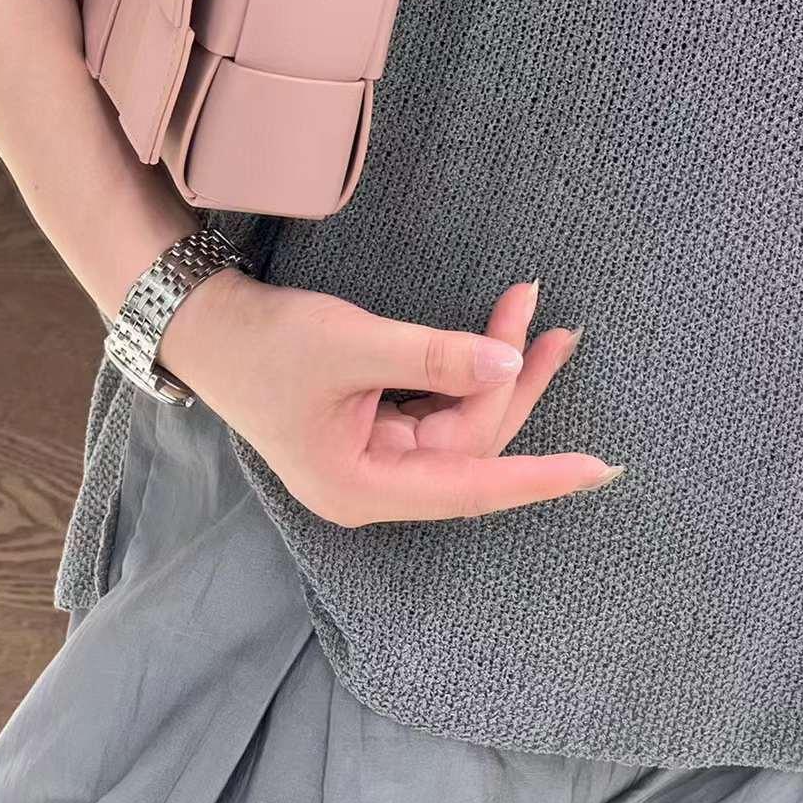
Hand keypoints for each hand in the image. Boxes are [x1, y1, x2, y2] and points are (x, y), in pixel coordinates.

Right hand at [157, 269, 623, 526]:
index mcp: (362, 488)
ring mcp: (371, 455)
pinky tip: (491, 335)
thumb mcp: (353, 344)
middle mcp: (373, 483)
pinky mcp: (370, 425)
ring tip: (532, 313)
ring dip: (493, 369)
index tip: (597, 468)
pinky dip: (463, 369)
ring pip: (457, 421)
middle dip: (511, 383)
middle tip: (557, 328)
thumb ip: (434, 358)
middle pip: (468, 445)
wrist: (205, 322)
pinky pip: (435, 404)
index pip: (470, 488)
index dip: (537, 476)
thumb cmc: (268, 341)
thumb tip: (507, 364)